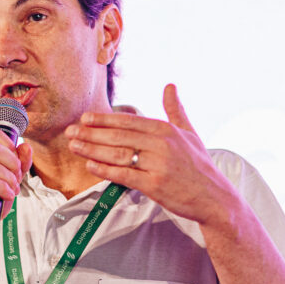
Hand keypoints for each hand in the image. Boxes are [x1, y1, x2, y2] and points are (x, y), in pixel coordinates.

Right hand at [0, 125, 33, 238]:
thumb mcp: (6, 180)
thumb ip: (18, 163)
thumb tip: (26, 146)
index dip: (9, 146)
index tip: (15, 165)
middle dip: (12, 163)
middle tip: (16, 180)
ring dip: (9, 179)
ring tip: (12, 190)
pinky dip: (3, 189)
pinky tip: (6, 196)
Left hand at [66, 84, 237, 226]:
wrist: (214, 197)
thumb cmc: (199, 166)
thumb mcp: (190, 134)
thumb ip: (175, 110)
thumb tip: (170, 86)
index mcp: (167, 130)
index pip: (129, 121)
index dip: (104, 119)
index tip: (85, 118)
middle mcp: (162, 145)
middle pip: (119, 136)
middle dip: (91, 133)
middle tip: (70, 131)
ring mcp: (158, 165)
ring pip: (118, 154)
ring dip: (92, 149)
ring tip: (74, 146)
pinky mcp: (155, 185)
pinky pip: (124, 175)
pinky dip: (105, 169)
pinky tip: (90, 165)